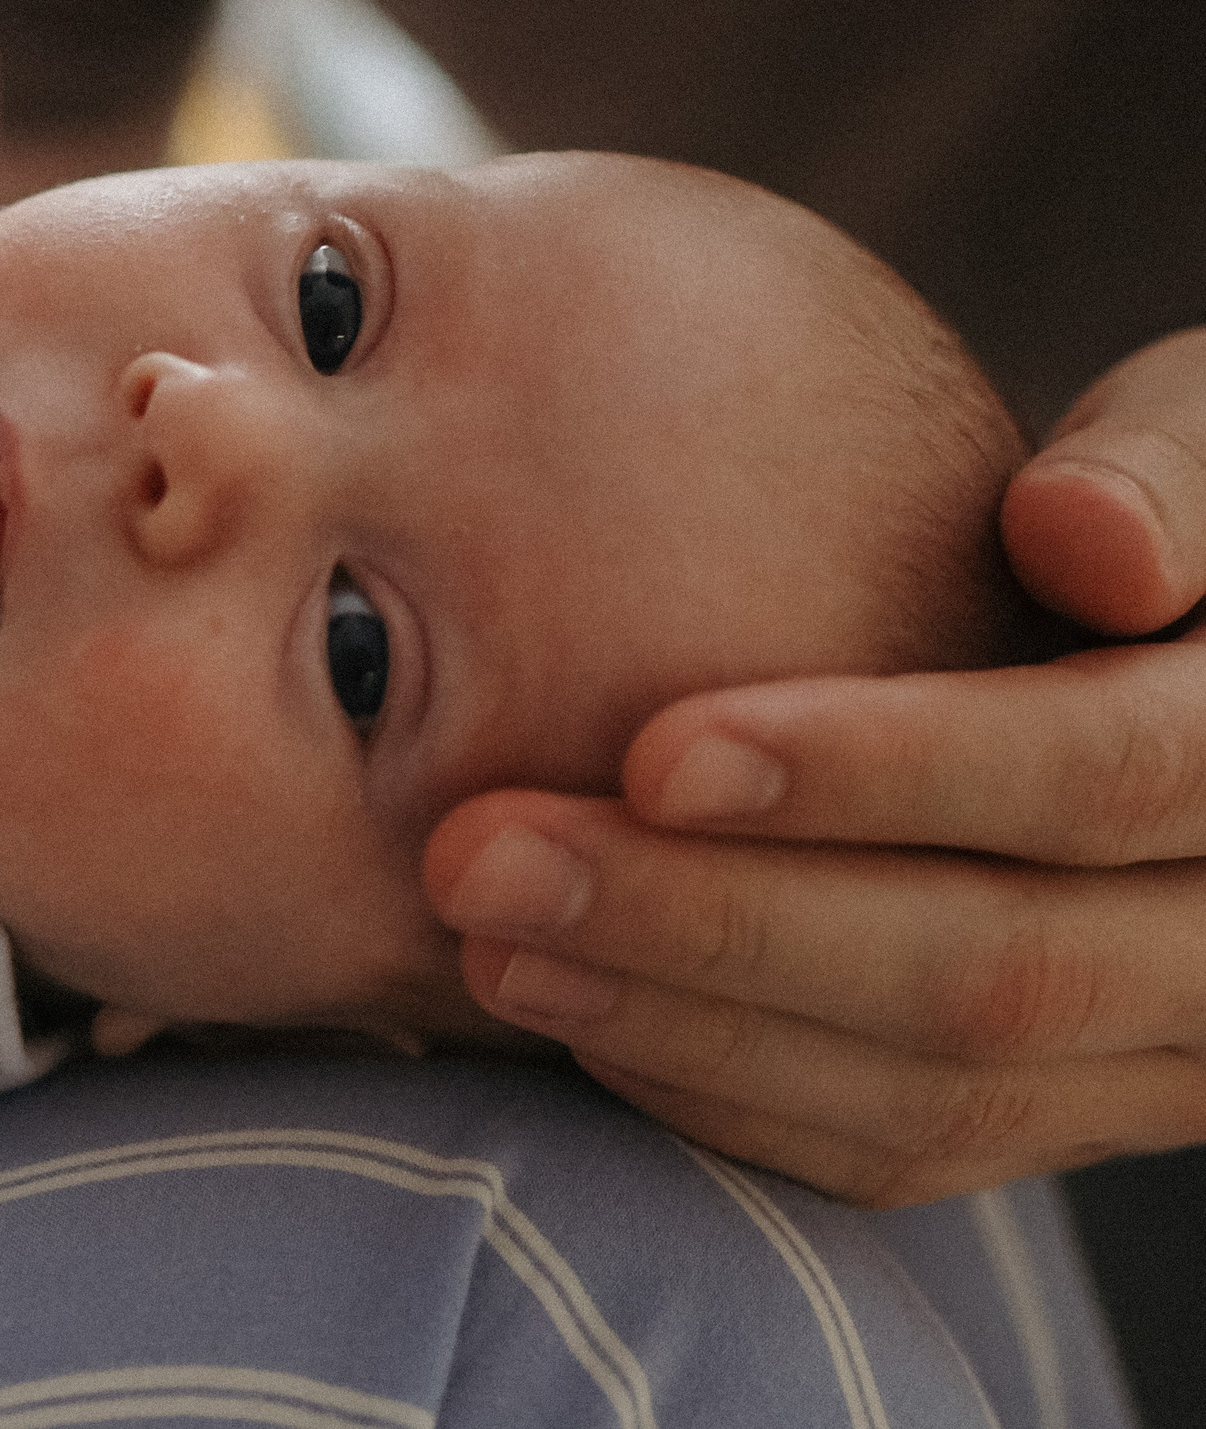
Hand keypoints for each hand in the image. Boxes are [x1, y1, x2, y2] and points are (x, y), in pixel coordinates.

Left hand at [425, 326, 1205, 1207]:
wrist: (1201, 653)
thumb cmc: (1182, 500)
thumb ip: (1163, 463)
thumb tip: (1084, 539)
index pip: (1108, 777)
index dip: (882, 770)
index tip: (655, 751)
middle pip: (996, 972)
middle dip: (715, 925)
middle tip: (480, 861)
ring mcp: (1176, 1055)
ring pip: (940, 1092)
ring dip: (686, 1023)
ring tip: (485, 943)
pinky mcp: (1080, 1110)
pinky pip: (910, 1151)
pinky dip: (729, 1094)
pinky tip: (575, 1012)